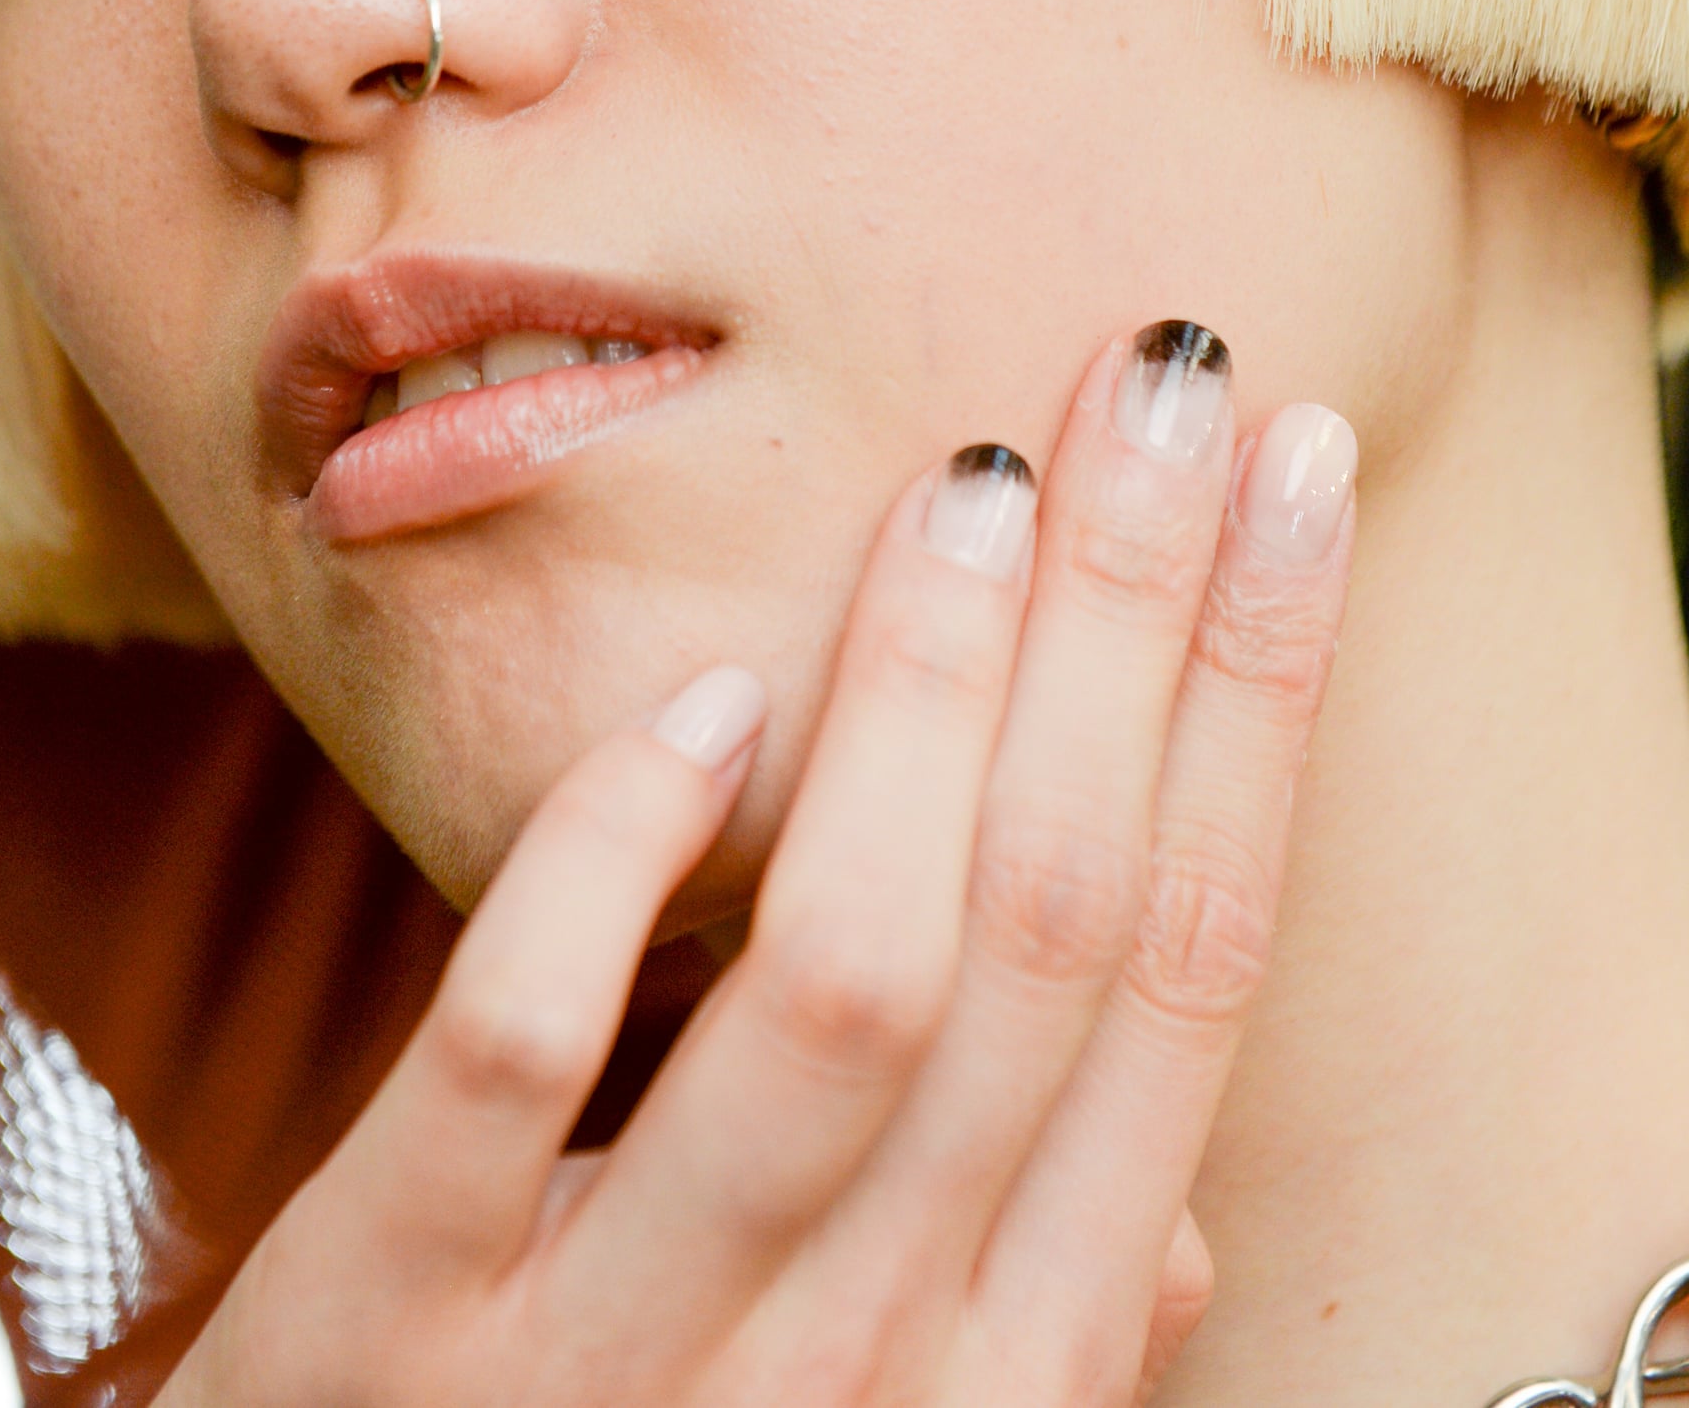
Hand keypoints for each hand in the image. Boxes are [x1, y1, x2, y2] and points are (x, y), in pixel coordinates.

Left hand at [157, 333, 1355, 1404]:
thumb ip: (1035, 1334)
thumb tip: (1183, 1220)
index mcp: (1014, 1363)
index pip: (1183, 979)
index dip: (1256, 708)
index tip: (1296, 482)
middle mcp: (871, 1363)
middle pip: (1047, 930)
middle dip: (1134, 625)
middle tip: (1175, 379)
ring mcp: (632, 1354)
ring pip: (845, 981)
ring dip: (921, 703)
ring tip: (970, 484)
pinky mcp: (392, 1322)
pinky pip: (521, 1051)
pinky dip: (617, 855)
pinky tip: (697, 697)